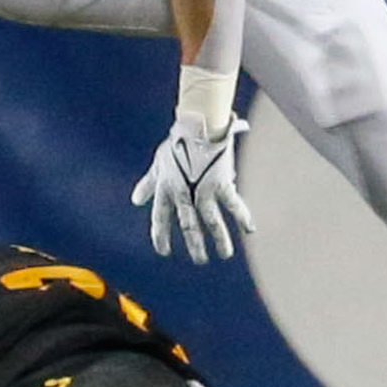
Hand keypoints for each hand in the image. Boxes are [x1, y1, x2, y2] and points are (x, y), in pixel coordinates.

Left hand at [132, 109, 253, 263]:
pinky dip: (243, 218)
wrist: (197, 126)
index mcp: (166, 189)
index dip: (161, 236)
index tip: (164, 251)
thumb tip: (136, 200)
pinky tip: (250, 230)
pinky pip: (234, 205)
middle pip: (189, 226)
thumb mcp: (158, 164)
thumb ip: (148, 184)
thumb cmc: (177, 142)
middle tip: (199, 261)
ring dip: (219, 240)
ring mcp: (203, 190)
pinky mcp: (221, 184)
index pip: (160, 218)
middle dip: (195, 246)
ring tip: (224, 254)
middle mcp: (183, 194)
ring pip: (212, 222)